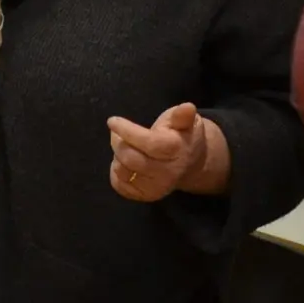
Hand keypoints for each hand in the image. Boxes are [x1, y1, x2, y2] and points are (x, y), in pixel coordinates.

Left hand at [106, 103, 229, 201]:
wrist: (191, 166)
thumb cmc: (182, 137)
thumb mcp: (186, 121)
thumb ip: (182, 115)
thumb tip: (187, 107)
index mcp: (176, 150)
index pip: (148, 142)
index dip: (127, 131)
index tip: (113, 121)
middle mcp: (167, 172)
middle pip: (131, 158)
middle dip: (118, 142)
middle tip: (117, 132)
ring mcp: (156, 187)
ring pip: (123, 171)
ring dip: (118, 156)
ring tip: (125, 146)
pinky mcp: (145, 196)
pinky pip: (119, 185)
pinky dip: (117, 171)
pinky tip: (125, 162)